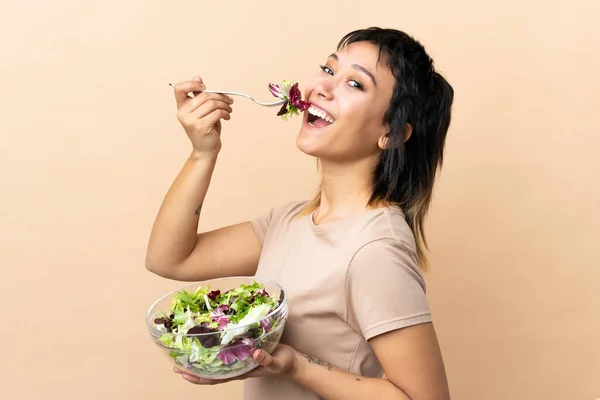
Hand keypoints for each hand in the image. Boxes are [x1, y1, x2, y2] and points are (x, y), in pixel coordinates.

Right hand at [172, 76, 234, 156]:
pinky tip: (227, 116)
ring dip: (225, 105)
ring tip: (229, 109)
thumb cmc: (206, 128)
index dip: (192, 84)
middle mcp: (183, 113)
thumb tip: (198, 77)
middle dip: (220, 96)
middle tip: (229, 101)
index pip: (179, 88)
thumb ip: (199, 95)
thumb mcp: (202, 110)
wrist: (205, 149)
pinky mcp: (201, 126)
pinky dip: (225, 112)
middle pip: (204, 95)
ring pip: (212, 103)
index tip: (205, 86)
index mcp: (181, 107)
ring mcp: (191, 120)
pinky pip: (217, 112)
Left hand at [174, 343, 299, 384]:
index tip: (184, 374)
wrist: (292, 362)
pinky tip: (208, 343)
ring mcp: (239, 359)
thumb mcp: (276, 363)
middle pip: (211, 372)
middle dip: (193, 370)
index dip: (199, 377)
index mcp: (241, 371)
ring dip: (201, 360)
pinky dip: (215, 349)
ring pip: (216, 362)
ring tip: (185, 354)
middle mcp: (237, 366)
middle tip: (175, 363)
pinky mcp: (244, 350)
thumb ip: (266, 360)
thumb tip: (254, 355)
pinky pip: (226, 351)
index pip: (216, 378)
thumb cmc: (284, 363)